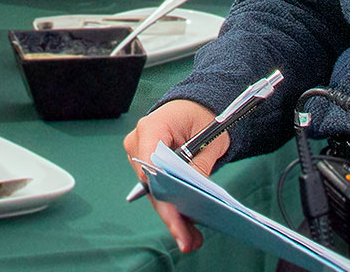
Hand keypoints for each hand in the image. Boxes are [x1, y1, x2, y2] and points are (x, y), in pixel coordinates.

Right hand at [122, 98, 225, 252]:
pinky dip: (173, 208)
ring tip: (190, 240)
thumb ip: (199, 165)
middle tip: (186, 239)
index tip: (173, 214)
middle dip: (170, 214)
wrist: (196, 108)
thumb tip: (195, 193)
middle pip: (152, 185)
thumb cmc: (202, 117)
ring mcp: (140, 156)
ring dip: (172, 217)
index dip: (162, 191)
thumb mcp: (210, 139)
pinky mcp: (148, 168)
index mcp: (152, 127)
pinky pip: (159, 191)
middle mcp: (139, 142)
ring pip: (155, 193)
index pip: (150, 163)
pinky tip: (186, 228)